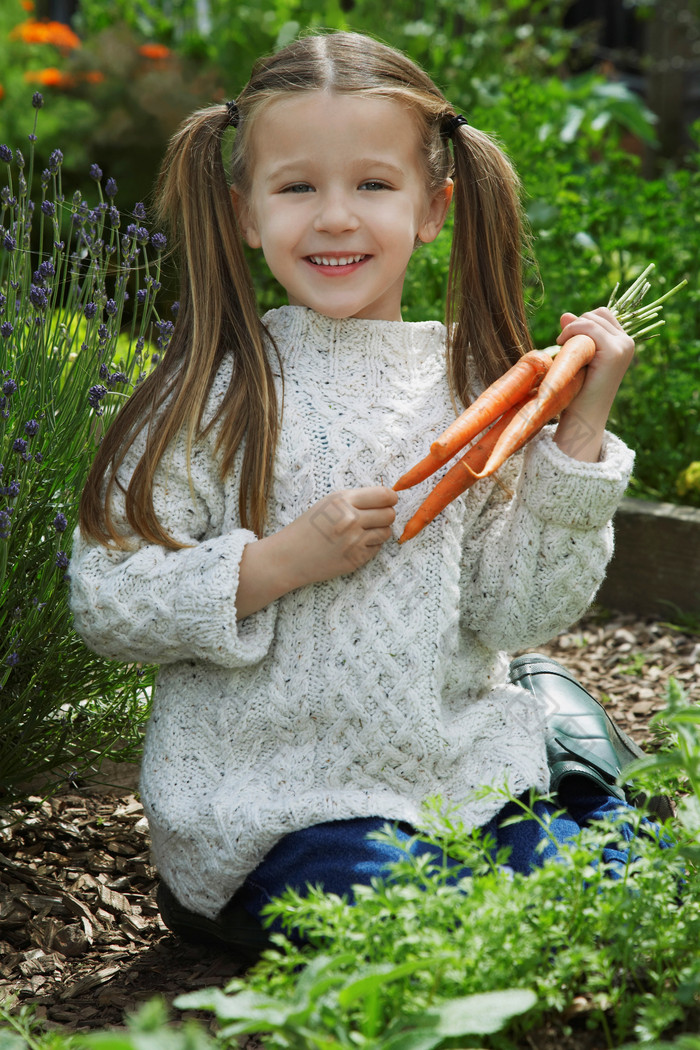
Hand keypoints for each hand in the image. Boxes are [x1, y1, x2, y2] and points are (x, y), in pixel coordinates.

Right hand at [283, 486, 398, 587]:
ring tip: (361, 532)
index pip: (384, 495)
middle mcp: (351, 519)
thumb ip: (355, 499)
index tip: (389, 501)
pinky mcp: (357, 558)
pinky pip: (377, 548)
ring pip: (386, 532)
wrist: (289, 557)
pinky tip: (353, 545)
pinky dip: (370, 546)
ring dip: (378, 531)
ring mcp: (355, 541)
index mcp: (342, 501)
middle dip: (385, 515)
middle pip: (389, 514)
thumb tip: (386, 497)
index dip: (390, 498)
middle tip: (374, 518)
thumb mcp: (327, 504)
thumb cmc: (307, 528)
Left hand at [554, 307, 634, 461]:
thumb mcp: (578, 355)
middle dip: (575, 326)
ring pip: (591, 319)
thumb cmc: (578, 390)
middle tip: (563, 347)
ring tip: (563, 349)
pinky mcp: (614, 352)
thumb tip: (565, 314)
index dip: (581, 322)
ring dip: (571, 330)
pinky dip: (572, 332)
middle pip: (596, 313)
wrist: (583, 417)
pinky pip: (588, 328)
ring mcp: (623, 346)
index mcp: (622, 342)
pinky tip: (562, 346)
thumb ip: (575, 334)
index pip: (601, 314)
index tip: (565, 340)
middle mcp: (627, 342)